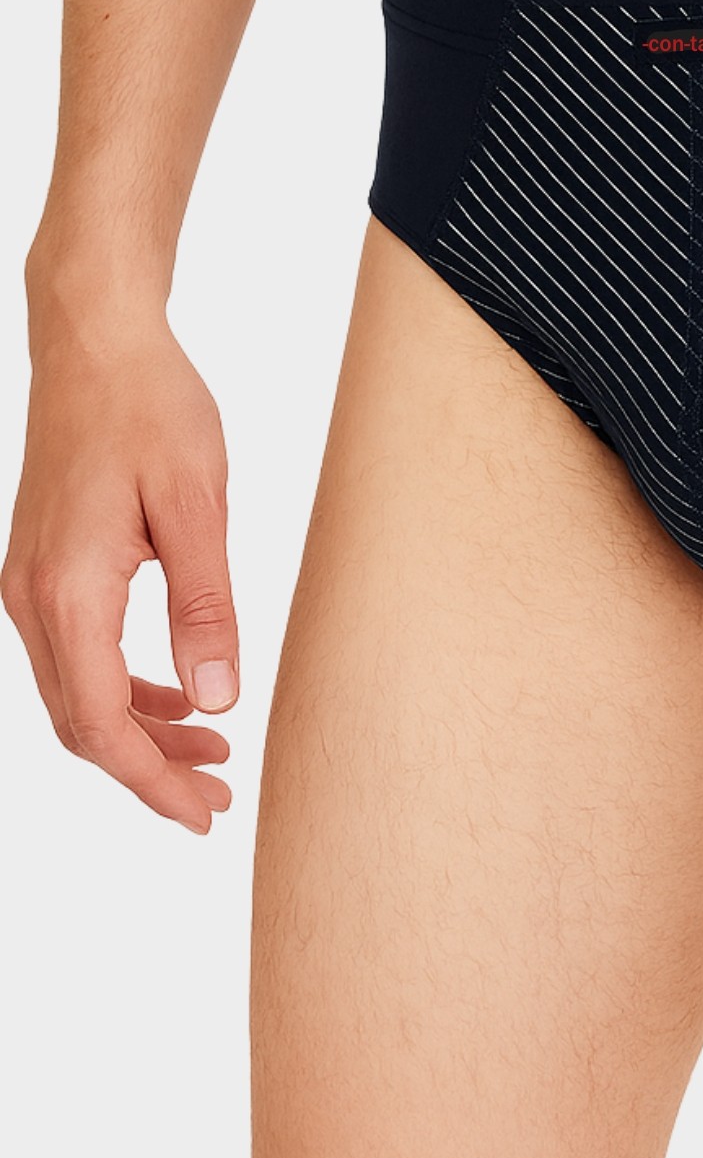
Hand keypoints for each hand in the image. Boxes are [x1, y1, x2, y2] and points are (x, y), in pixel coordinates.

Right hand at [4, 301, 236, 833]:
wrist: (95, 344)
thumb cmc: (150, 408)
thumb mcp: (198, 504)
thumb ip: (205, 606)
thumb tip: (217, 700)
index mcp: (70, 591)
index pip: (103, 723)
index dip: (152, 780)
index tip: (204, 812)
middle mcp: (33, 598)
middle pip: (82, 723)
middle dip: (148, 770)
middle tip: (217, 797)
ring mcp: (28, 584)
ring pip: (77, 693)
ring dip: (138, 731)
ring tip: (210, 750)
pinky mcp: (41, 567)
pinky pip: (75, 654)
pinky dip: (122, 687)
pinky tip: (174, 691)